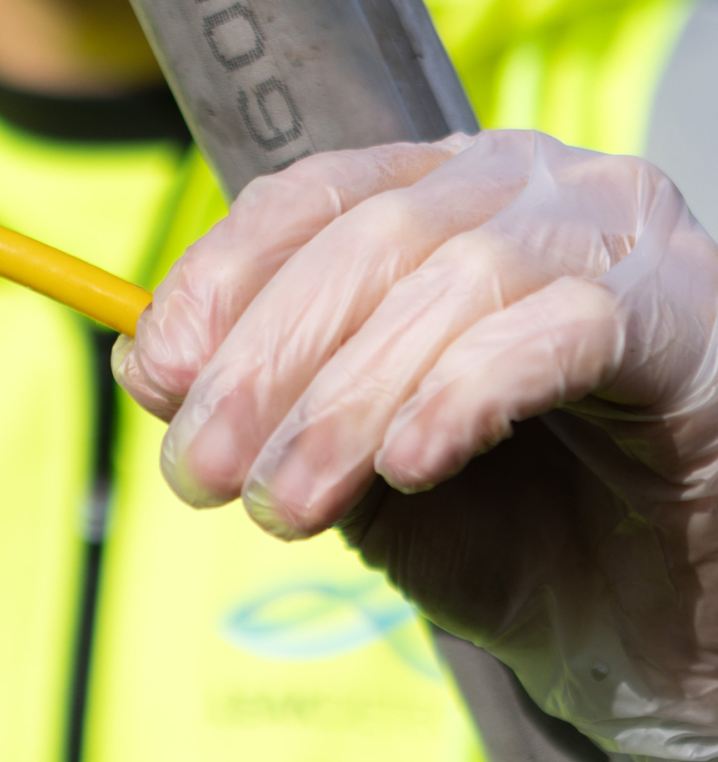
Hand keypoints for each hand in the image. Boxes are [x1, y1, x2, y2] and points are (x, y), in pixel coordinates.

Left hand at [115, 130, 717, 760]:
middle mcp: (521, 185)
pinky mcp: (685, 312)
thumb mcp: (343, 457)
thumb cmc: (500, 523)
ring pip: (444, 283)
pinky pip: (555, 329)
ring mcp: (612, 235)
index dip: (218, 281)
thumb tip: (144, 356)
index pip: (304, 200)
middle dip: (263, 365)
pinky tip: (409, 466)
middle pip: (363, 239)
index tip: (160, 376)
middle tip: (203, 476)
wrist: (653, 623)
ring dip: (343, 404)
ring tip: (290, 505)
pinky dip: (461, 393)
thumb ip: (257, 396)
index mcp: (432, 194)